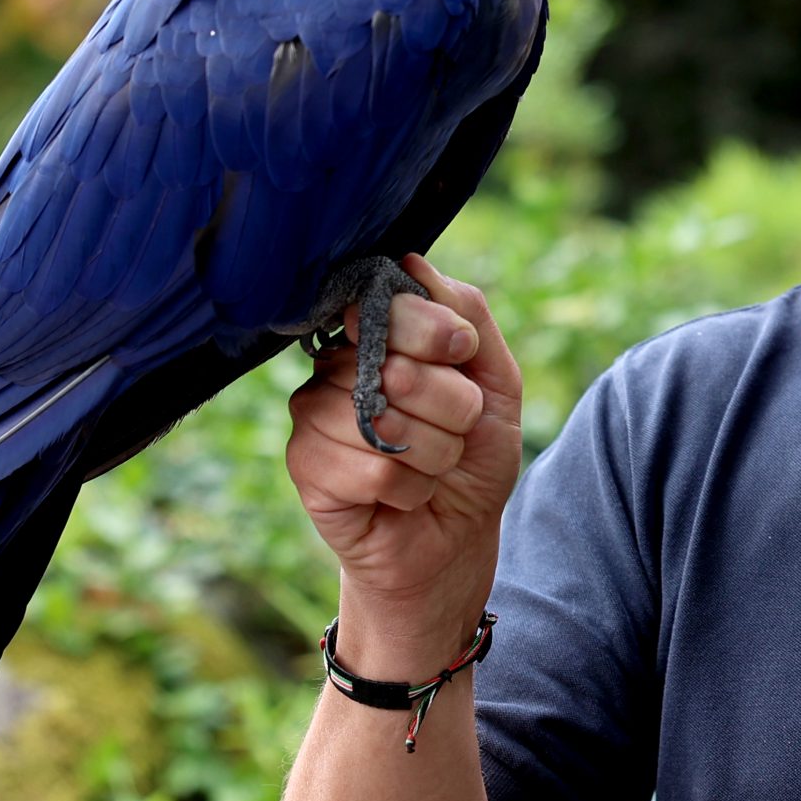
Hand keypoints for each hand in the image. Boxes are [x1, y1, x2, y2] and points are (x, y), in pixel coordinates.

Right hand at [285, 256, 522, 647]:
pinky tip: (403, 494)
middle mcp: (337, 364)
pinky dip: (410, 488)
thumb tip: (411, 262)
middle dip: (452, 408)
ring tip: (429, 465)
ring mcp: (313, 412)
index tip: (462, 356)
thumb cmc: (473, 454)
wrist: (455, 538)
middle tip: (453, 431)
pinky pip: (372, 468)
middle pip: (397, 365)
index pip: (390, 301)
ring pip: (385, 419)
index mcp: (378, 332)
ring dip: (434, 454)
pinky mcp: (305, 464)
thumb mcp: (494, 381)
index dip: (438, 333)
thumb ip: (467, 315)